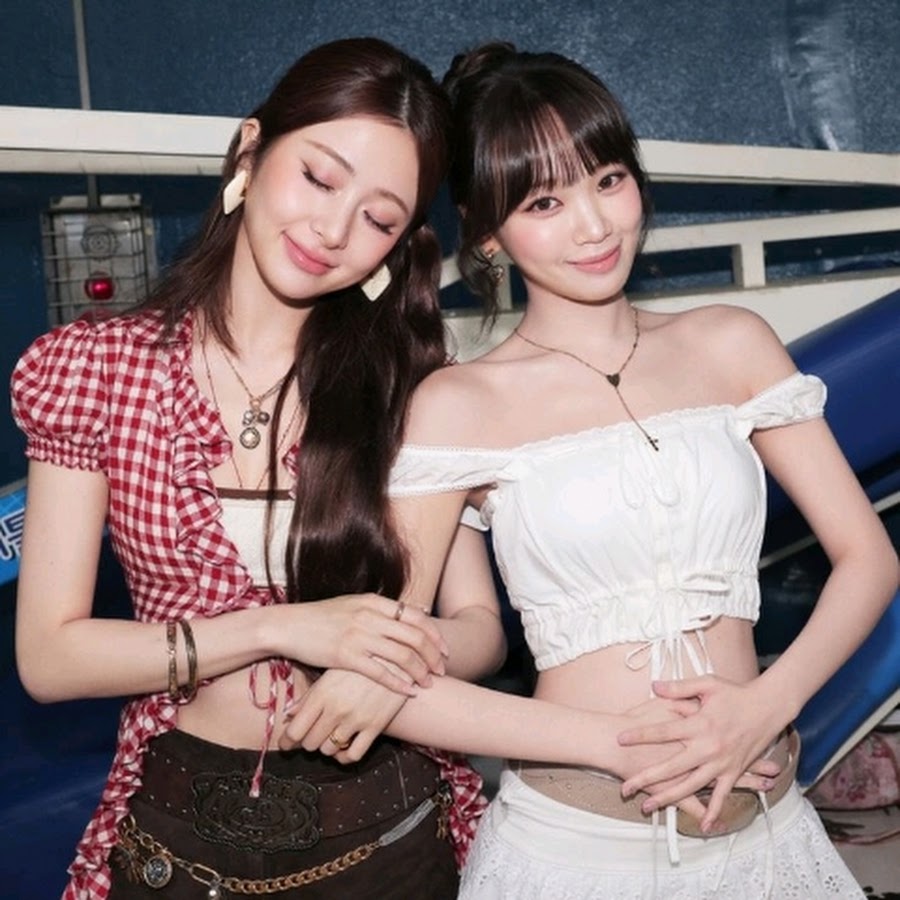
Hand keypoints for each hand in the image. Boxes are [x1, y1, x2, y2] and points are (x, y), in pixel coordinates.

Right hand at [279, 595, 447, 695]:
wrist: (288, 625)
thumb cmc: (321, 617)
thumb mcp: (354, 604)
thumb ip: (382, 608)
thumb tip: (415, 610)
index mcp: (374, 602)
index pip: (416, 617)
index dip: (435, 635)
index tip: (444, 649)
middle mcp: (370, 616)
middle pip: (415, 637)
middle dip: (434, 656)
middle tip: (442, 669)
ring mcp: (358, 636)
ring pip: (403, 655)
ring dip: (421, 671)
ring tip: (429, 682)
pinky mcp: (346, 656)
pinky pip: (381, 672)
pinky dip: (400, 684)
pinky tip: (409, 692)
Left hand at [279, 668, 407, 761]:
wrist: (397, 656)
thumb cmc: (360, 662)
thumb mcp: (331, 673)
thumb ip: (309, 695)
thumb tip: (289, 716)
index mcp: (322, 693)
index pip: (295, 731)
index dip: (287, 741)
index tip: (286, 744)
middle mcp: (336, 709)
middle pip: (310, 743)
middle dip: (307, 742)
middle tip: (310, 736)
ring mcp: (356, 719)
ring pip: (329, 750)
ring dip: (326, 747)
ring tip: (329, 736)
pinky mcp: (375, 726)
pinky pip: (353, 755)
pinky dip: (345, 757)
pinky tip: (344, 747)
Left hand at [617, 676, 782, 830]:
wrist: (769, 706)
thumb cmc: (736, 693)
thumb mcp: (707, 684)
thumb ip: (679, 687)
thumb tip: (654, 686)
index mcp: (700, 724)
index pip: (663, 731)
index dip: (640, 735)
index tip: (620, 739)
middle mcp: (709, 747)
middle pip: (672, 766)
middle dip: (647, 777)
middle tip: (626, 787)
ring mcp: (722, 763)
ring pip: (691, 785)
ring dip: (669, 798)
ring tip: (649, 806)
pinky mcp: (734, 772)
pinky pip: (722, 795)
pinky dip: (714, 811)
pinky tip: (702, 825)